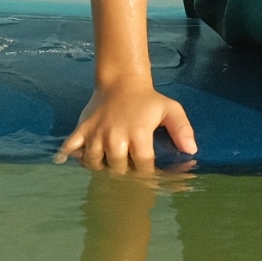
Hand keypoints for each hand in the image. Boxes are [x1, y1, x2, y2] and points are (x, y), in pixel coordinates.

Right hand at [54, 80, 196, 171]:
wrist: (121, 79)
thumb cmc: (148, 99)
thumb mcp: (170, 109)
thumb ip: (182, 129)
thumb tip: (191, 151)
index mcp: (138, 133)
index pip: (143, 166)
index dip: (148, 176)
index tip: (150, 181)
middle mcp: (115, 136)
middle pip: (117, 169)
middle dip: (125, 175)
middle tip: (129, 174)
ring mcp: (96, 133)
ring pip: (94, 164)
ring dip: (101, 169)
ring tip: (109, 166)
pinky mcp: (82, 129)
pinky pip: (71, 147)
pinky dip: (71, 156)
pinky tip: (70, 160)